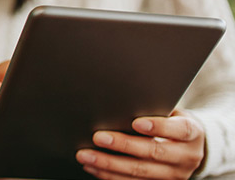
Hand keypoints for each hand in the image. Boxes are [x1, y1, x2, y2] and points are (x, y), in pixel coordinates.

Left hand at [76, 109, 204, 178]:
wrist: (189, 147)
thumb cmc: (172, 122)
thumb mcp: (172, 113)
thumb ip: (154, 110)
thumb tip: (122, 104)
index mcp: (191, 133)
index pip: (178, 130)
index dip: (158, 126)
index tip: (135, 122)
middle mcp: (186, 157)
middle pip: (153, 152)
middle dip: (122, 145)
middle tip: (98, 137)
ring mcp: (174, 175)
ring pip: (139, 172)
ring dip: (109, 164)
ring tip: (86, 156)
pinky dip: (109, 175)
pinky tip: (93, 167)